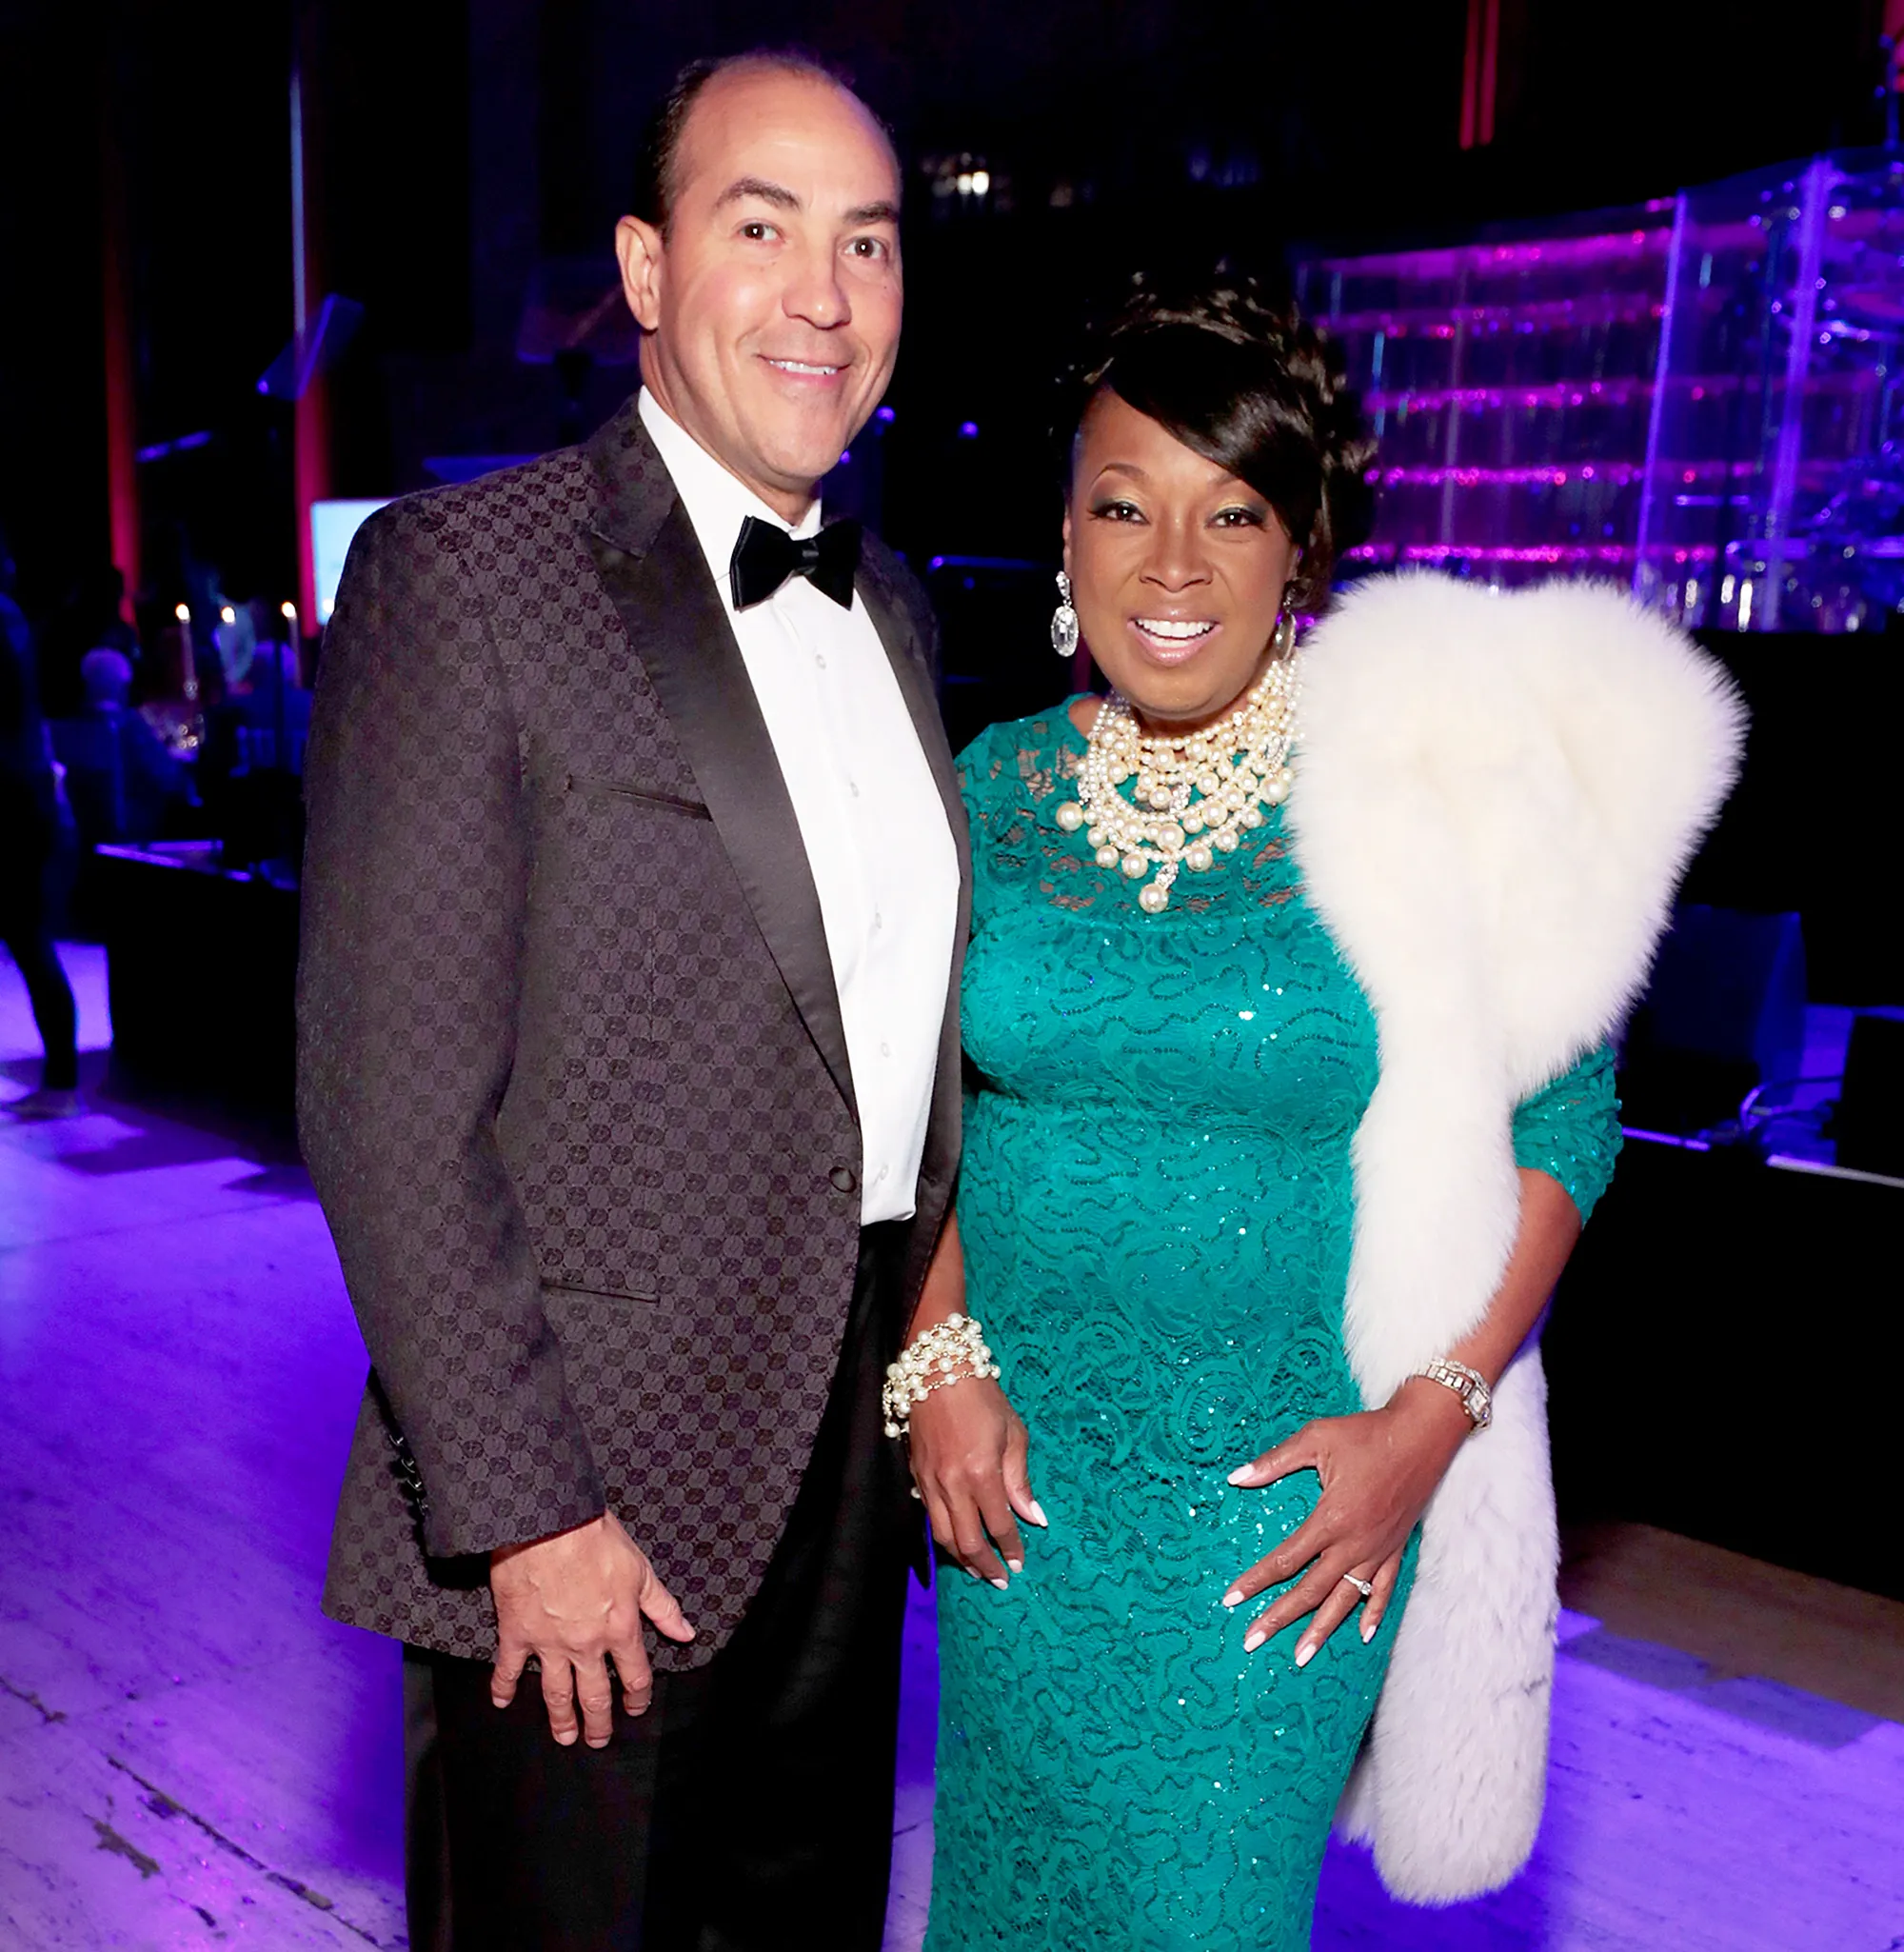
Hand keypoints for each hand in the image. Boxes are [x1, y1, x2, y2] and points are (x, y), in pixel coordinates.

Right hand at [490, 1510, 694, 1746]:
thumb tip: (687, 1633)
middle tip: (598, 1741)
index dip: (637, 1697)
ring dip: (561, 1720)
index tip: (635, 1709)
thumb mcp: (640, 1570)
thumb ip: (662, 1607)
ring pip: (556, 1694)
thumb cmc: (596, 1539)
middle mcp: (586, 1645)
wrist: (548, 1522)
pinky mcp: (516, 1633)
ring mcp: (549, 1644)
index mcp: (619, 1628)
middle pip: (595, 1696)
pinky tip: (502, 1703)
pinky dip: (503, 1688)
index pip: (634, 1676)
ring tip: (564, 1738)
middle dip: (599, 1722)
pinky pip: (508, 1670)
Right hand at [908, 1376, 1046, 1585]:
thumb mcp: (1013, 1433)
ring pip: (942, 1535)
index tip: (1020, 1564)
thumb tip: (1034, 1517)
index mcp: (982, 1473)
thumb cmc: (983, 1398)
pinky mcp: (914, 1475)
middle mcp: (952, 1484)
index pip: (999, 1525)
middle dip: (985, 1566)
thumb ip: (1020, 1479)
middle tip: (1000, 1579)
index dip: (1010, 1548)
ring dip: (961, 1558)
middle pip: (966, 1542)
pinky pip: (929, 1516)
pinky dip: (944, 1535)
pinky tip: (955, 1539)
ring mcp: (929, 1482)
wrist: (938, 1369)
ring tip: (977, 1568)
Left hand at [1221, 1379, 1470, 1664]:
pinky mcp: (1396, 1548)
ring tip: (1301, 1656)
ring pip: (1345, 1599)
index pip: (1285, 1560)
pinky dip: (1372, 1612)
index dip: (1255, 1581)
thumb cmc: (1366, 1434)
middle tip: (1252, 1641)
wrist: (1421, 1435)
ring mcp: (1378, 1550)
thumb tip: (1235, 1477)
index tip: (1231, 1599)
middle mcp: (1354, 1543)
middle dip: (1279, 1617)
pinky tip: (1362, 1633)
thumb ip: (1274, 1461)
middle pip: (1310, 1591)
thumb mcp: (1315, 1438)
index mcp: (1331, 1519)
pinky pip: (1382, 1588)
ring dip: (1321, 1629)